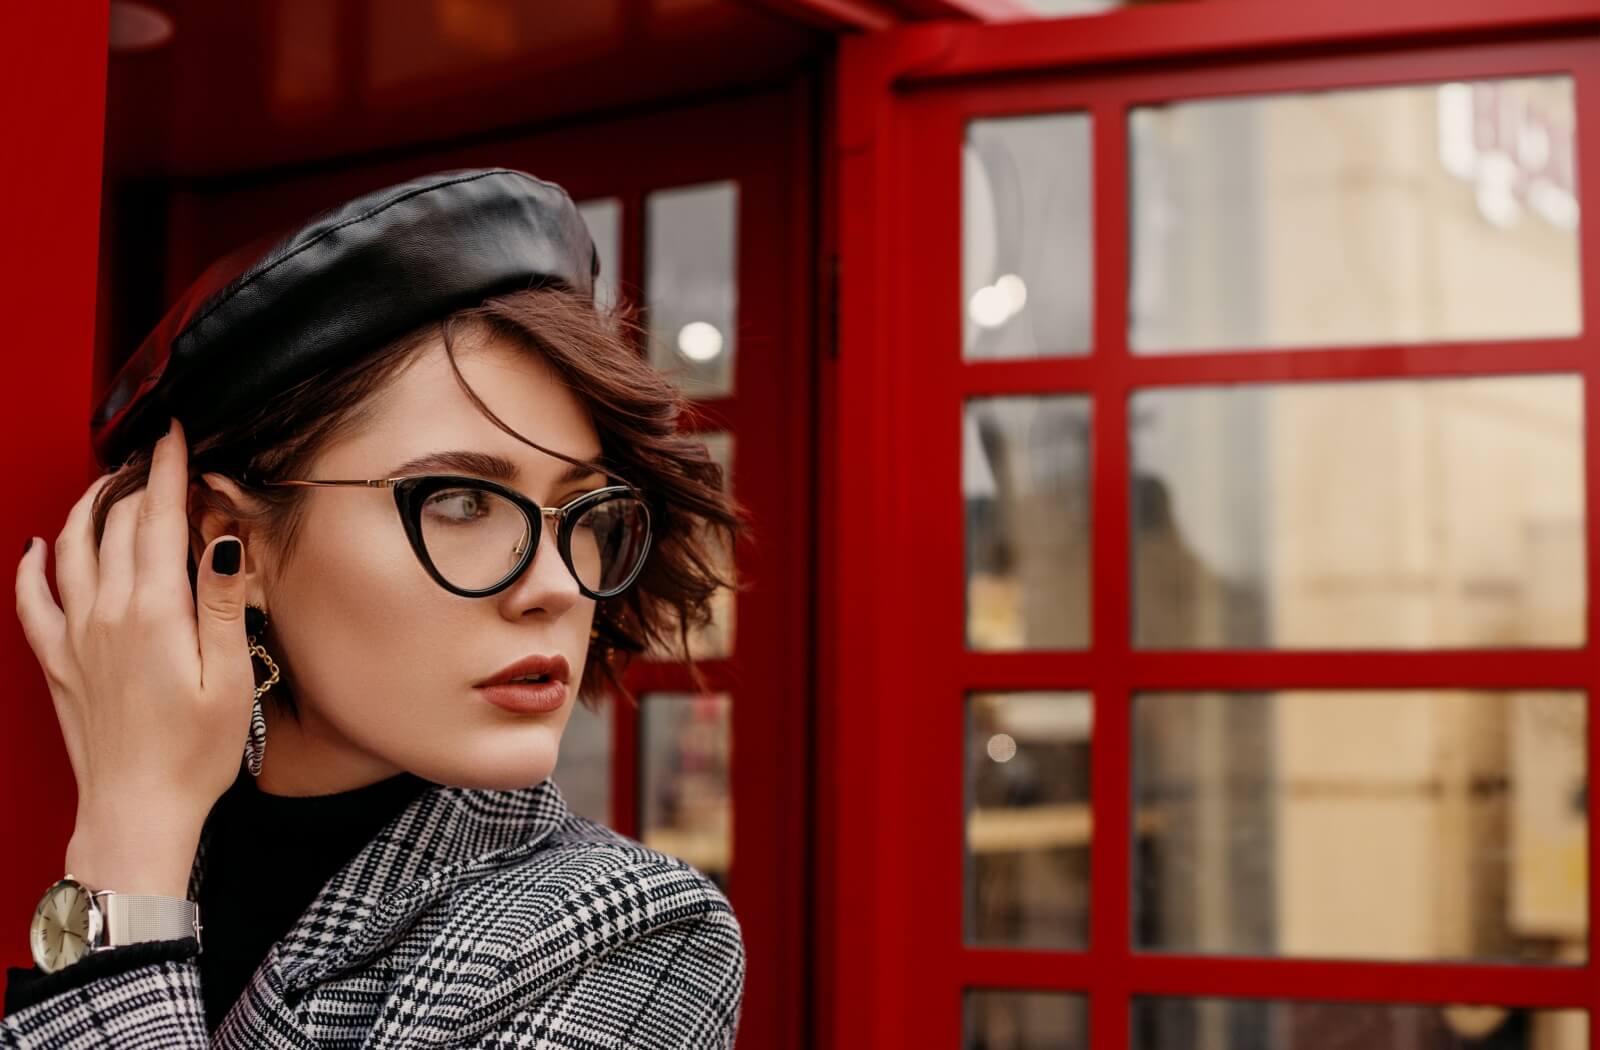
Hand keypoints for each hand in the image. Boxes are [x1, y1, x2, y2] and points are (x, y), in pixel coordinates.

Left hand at [15, 417, 254, 895]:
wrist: (138, 810)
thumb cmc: (194, 755)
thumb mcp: (231, 678)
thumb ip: (224, 603)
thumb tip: (221, 541)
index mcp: (154, 613)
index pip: (158, 519)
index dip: (168, 470)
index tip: (176, 436)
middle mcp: (106, 615)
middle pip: (113, 524)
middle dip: (134, 480)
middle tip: (155, 456)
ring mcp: (75, 637)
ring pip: (69, 548)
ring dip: (87, 507)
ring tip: (108, 484)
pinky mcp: (58, 662)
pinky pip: (31, 600)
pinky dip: (31, 565)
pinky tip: (36, 549)